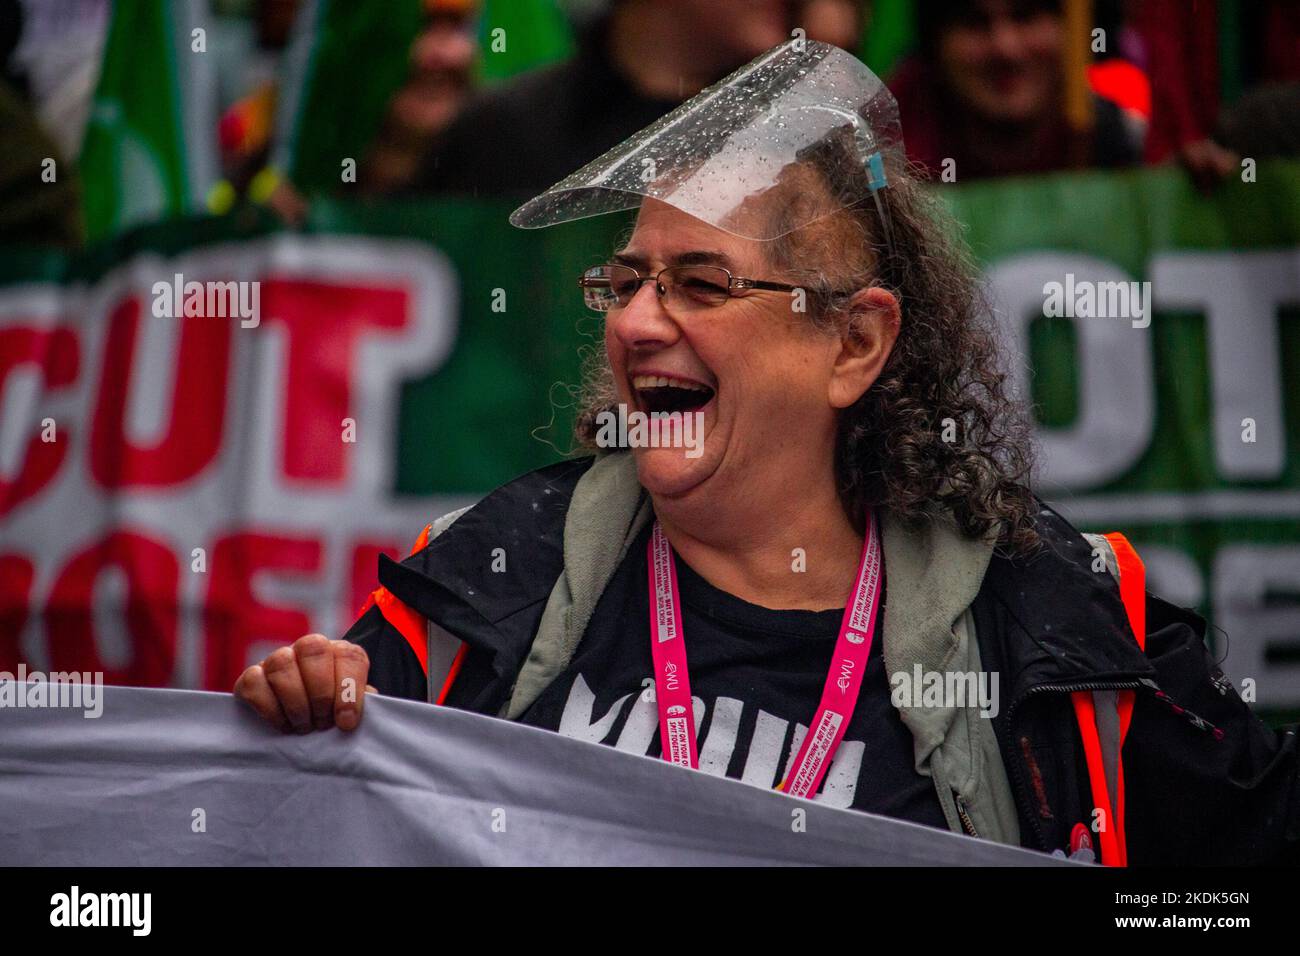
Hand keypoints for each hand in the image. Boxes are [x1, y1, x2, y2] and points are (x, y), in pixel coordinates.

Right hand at [234, 634, 374, 732]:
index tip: (346, 722)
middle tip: (322, 723)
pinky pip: (253, 683)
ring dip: (295, 702)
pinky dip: (268, 707)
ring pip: (282, 664)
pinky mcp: (251, 677)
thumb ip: (360, 705)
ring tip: (303, 727)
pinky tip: (282, 724)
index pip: (349, 656)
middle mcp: (308, 648)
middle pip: (313, 649)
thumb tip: (352, 713)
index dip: (349, 690)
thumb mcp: (351, 709)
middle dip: (320, 693)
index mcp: (340, 653)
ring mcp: (277, 659)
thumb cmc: (332, 716)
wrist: (303, 722)